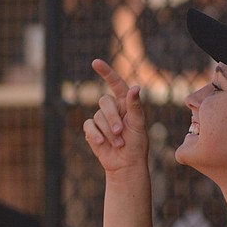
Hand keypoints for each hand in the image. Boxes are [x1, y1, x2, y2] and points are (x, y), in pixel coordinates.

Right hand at [83, 59, 149, 176]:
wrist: (126, 164)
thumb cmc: (137, 145)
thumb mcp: (138, 125)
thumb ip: (135, 107)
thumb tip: (135, 88)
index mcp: (125, 103)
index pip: (115, 83)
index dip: (106, 72)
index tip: (95, 63)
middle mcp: (112, 108)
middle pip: (104, 102)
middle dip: (112, 118)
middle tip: (120, 132)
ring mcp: (101, 119)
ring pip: (97, 116)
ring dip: (108, 131)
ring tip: (118, 143)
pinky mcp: (92, 130)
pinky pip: (88, 126)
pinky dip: (95, 135)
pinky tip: (102, 143)